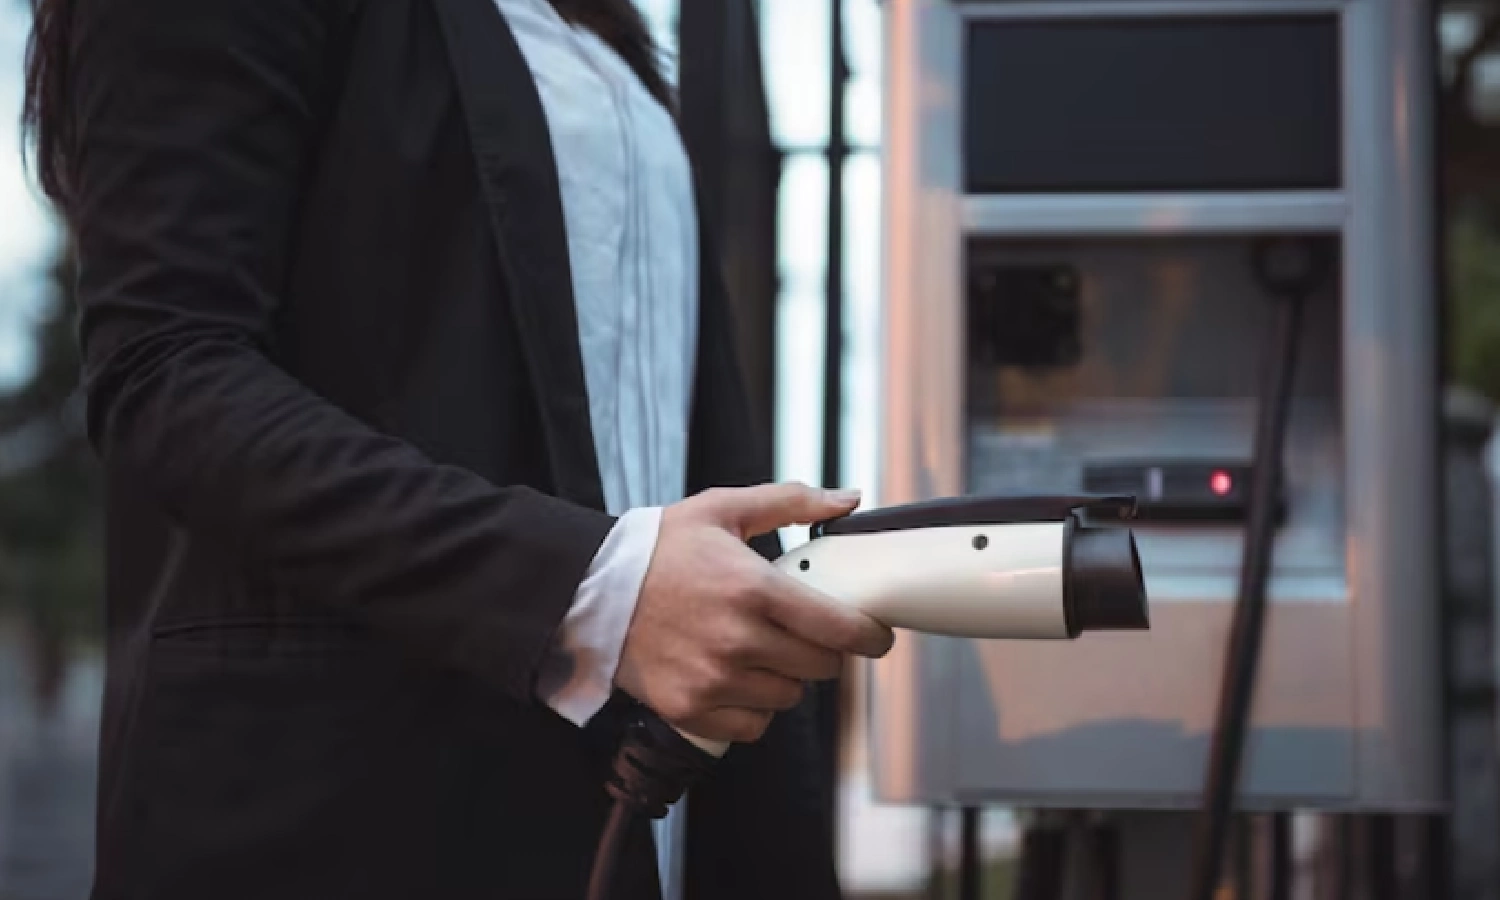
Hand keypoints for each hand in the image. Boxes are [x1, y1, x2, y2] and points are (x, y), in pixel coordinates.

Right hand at [615, 483, 894, 744]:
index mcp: (754, 588)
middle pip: (820, 667)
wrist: (590, 591)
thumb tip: (848, 498)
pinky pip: (752, 726)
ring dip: (786, 678)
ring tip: (760, 650)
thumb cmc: (660, 548)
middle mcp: (738, 639)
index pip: (839, 629)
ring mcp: (713, 679)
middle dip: (823, 651)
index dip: (868, 636)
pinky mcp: (690, 708)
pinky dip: (753, 708)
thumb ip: (790, 501)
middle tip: (804, 634)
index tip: (874, 635)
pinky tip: (736, 679)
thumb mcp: (723, 509)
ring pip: (788, 697)